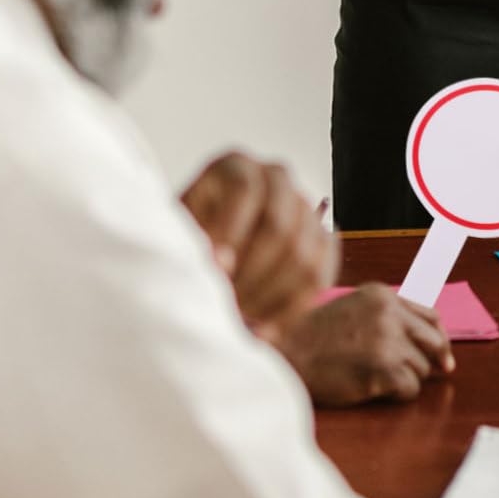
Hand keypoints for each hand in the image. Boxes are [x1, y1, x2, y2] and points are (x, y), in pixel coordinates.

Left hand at [180, 152, 338, 334]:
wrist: (206, 252)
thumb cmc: (183, 241)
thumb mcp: (176, 233)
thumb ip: (193, 245)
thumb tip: (221, 268)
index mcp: (235, 166)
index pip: (244, 191)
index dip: (229, 232)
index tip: (214, 271)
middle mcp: (276, 178)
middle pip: (278, 226)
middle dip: (251, 275)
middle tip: (226, 305)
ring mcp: (304, 207)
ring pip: (303, 256)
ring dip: (270, 297)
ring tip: (239, 318)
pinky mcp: (322, 239)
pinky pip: (320, 277)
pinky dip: (293, 310)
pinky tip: (264, 331)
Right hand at [277, 283, 454, 406]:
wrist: (287, 355)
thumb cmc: (314, 337)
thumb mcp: (353, 309)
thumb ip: (386, 316)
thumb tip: (426, 341)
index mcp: (382, 296)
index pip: (430, 316)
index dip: (439, 337)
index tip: (442, 353)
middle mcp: (389, 313)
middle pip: (434, 341)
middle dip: (436, 359)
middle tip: (438, 372)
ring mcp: (388, 340)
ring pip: (422, 368)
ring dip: (406, 379)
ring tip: (378, 379)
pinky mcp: (383, 368)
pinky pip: (410, 388)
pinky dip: (398, 395)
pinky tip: (376, 390)